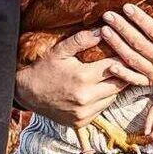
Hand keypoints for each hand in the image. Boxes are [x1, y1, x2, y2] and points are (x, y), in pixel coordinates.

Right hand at [15, 30, 145, 126]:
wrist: (27, 94)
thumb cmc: (44, 69)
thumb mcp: (59, 51)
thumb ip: (81, 40)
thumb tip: (103, 30)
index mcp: (82, 77)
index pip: (115, 66)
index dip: (122, 58)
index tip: (125, 52)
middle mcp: (86, 98)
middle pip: (118, 84)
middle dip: (123, 73)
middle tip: (125, 64)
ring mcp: (84, 113)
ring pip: (112, 98)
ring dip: (114, 87)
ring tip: (113, 76)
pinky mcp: (82, 123)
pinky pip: (101, 109)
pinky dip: (103, 99)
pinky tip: (98, 90)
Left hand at [100, 6, 152, 86]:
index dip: (141, 20)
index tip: (127, 7)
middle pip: (140, 45)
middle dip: (123, 29)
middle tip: (108, 15)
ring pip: (133, 60)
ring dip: (117, 46)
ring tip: (104, 30)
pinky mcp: (151, 82)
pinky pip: (134, 80)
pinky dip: (122, 74)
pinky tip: (109, 64)